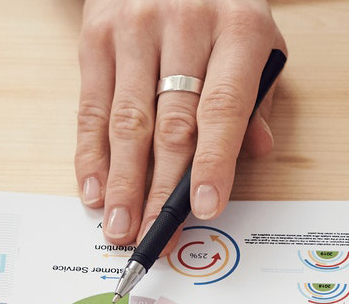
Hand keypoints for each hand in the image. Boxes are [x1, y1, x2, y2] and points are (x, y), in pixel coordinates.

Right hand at [76, 0, 283, 244]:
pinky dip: (91, 154)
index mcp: (237, 28)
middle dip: (162, 189)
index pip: (224, 108)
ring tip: (120, 225)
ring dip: (122, 182)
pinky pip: (91, 106)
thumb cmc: (218, 7)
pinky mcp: (97, 36)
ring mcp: (135, 29)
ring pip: (128, 121)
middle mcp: (185, 25)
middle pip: (172, 124)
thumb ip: (256, 97)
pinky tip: (94, 189)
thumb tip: (254, 152)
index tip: (206, 207)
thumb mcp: (257, 39)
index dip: (214, 163)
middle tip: (155, 235)